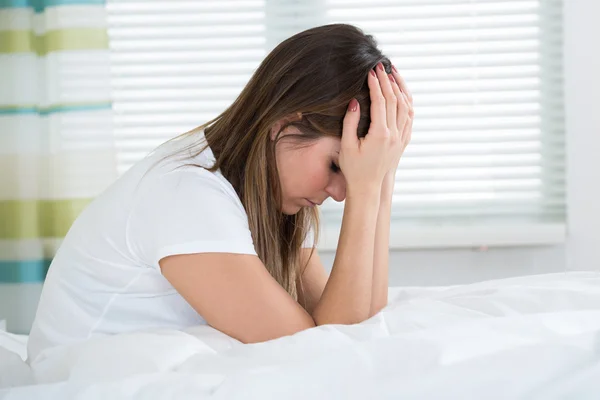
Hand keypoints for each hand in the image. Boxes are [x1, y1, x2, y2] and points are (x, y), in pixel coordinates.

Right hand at [339, 62, 412, 196]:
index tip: (370, 71)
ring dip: (400, 88)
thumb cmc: (353, 168)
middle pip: (394, 100)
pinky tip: (401, 93)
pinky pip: (409, 117)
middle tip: (380, 66)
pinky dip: (406, 102)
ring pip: (405, 107)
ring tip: (393, 73)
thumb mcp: (347, 145)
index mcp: (380, 134)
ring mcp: (401, 138)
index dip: (375, 84)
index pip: (380, 102)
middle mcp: (394, 134)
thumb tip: (355, 102)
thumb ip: (350, 122)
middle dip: (387, 81)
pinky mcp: (403, 142)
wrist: (368, 187)